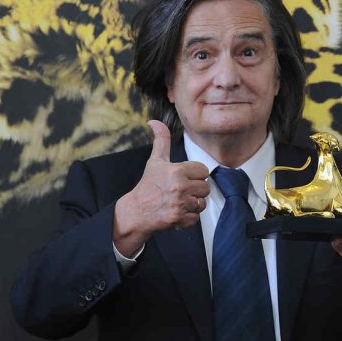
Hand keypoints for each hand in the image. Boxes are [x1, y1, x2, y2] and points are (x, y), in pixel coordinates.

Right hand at [112, 120, 209, 255]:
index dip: (195, 175)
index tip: (184, 177)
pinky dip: (188, 217)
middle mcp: (180, 187)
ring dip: (193, 203)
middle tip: (182, 190)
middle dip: (195, 190)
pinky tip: (177, 211)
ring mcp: (180, 204)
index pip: (203, 171)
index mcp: (177, 171)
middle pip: (205, 187)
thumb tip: (154, 121)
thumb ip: (161, 140)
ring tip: (180, 201)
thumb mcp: (155, 161)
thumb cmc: (148, 185)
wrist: (136, 212)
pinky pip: (196, 217)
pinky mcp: (180, 219)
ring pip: (202, 203)